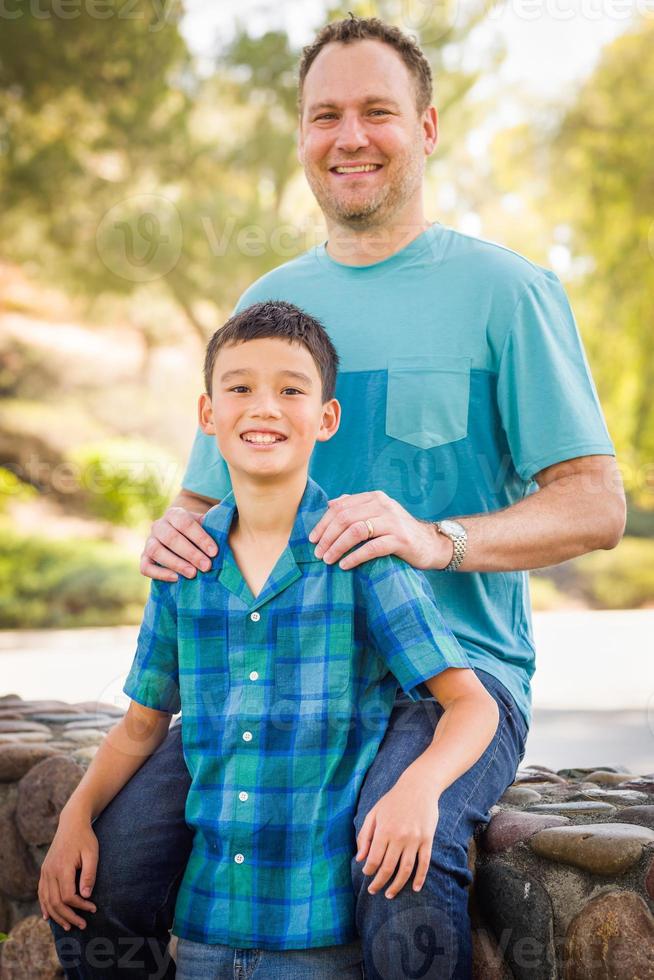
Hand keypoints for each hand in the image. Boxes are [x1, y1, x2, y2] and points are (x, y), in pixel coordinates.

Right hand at [38, 812, 98, 930]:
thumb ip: (89, 874)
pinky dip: (44, 906)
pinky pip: (41, 893)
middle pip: (55, 902)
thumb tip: (86, 896)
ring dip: (57, 916)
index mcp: (62, 868)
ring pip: (46, 900)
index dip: (80, 906)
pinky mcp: (44, 870)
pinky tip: (48, 916)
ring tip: (68, 926)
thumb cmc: (85, 838)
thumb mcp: (92, 853)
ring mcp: (45, 871)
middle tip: (82, 925)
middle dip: (69, 916)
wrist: (71, 823)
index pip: (68, 896)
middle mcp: (50, 872)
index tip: (93, 909)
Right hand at [141, 506, 217, 581]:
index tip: (214, 552)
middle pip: (171, 538)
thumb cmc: (197, 532)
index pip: (185, 523)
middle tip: (206, 566)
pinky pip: (145, 566)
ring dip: (176, 563)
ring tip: (193, 573)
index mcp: (174, 514)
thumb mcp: (205, 524)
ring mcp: (149, 541)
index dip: (200, 537)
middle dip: (190, 553)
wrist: (180, 537)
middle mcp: (159, 526)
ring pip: (156, 551)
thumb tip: (224, 520)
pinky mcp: (144, 558)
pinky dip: (159, 573)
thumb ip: (214, 523)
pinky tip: (176, 578)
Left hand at [308, 491, 452, 570]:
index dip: (323, 523)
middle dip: (327, 536)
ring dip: (338, 546)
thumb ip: (357, 507)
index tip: (312, 538)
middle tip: (317, 552)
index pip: (341, 507)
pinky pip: (372, 547)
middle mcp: (383, 506)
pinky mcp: (400, 540)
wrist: (430, 545)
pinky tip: (345, 564)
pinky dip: (355, 556)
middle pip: (345, 518)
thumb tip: (331, 503)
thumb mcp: (379, 514)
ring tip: (328, 559)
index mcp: (375, 498)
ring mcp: (393, 522)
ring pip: (356, 531)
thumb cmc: (399, 532)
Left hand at [355, 763, 439, 898]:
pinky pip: (424, 863)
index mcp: (384, 830)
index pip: (374, 859)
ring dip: (397, 885)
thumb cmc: (392, 800)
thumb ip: (365, 836)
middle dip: (379, 883)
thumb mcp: (374, 813)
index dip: (369, 870)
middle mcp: (399, 837)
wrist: (418, 787)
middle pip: (389, 868)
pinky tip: (415, 888)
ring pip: (406, 870)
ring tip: (390, 894)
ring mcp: (415, 839)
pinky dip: (420, 878)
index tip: (366, 874)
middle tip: (373, 891)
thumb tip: (359, 858)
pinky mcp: (427, 840)